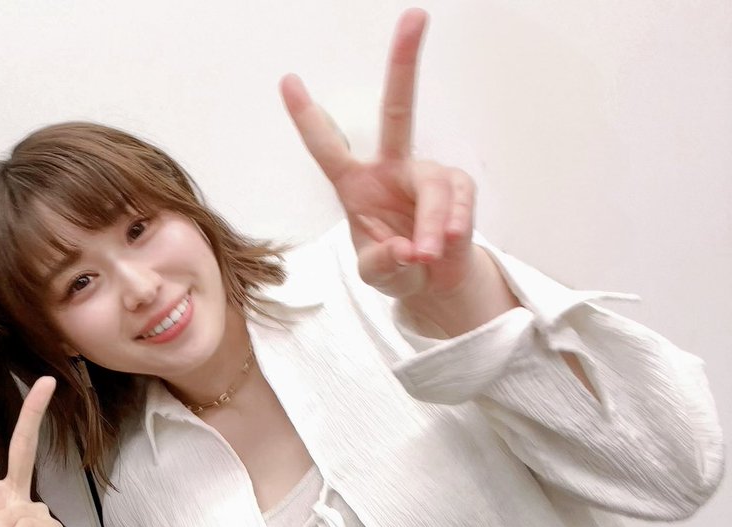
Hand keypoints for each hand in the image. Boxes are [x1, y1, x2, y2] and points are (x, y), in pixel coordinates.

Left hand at [281, 9, 481, 305]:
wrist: (433, 281)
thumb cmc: (396, 266)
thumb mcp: (377, 275)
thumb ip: (383, 264)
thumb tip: (408, 249)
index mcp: (355, 183)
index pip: (327, 145)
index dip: (307, 115)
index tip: (287, 79)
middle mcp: (391, 167)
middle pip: (398, 108)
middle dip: (405, 62)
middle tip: (415, 15)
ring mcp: (426, 173)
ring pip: (432, 186)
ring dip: (433, 224)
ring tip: (427, 253)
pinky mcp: (457, 188)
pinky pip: (457, 202)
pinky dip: (451, 227)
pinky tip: (447, 244)